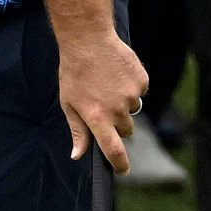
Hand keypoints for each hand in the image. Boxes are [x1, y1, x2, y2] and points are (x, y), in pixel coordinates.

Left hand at [59, 21, 151, 169]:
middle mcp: (117, 110)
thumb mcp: (69, 104)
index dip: (120, 164)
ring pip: (133, 110)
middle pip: (126, 130)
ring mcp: (131, 95)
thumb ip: (78, 131)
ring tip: (108, 84)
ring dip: (124, 104)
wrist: (88, 40)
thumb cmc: (74, 73)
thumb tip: (77, 155)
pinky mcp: (142, 80)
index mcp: (98, 118)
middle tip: (104, 105)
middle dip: (118, 124)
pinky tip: (117, 73)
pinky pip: (140, 91)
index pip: (113, 150)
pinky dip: (131, 86)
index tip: (123, 170)